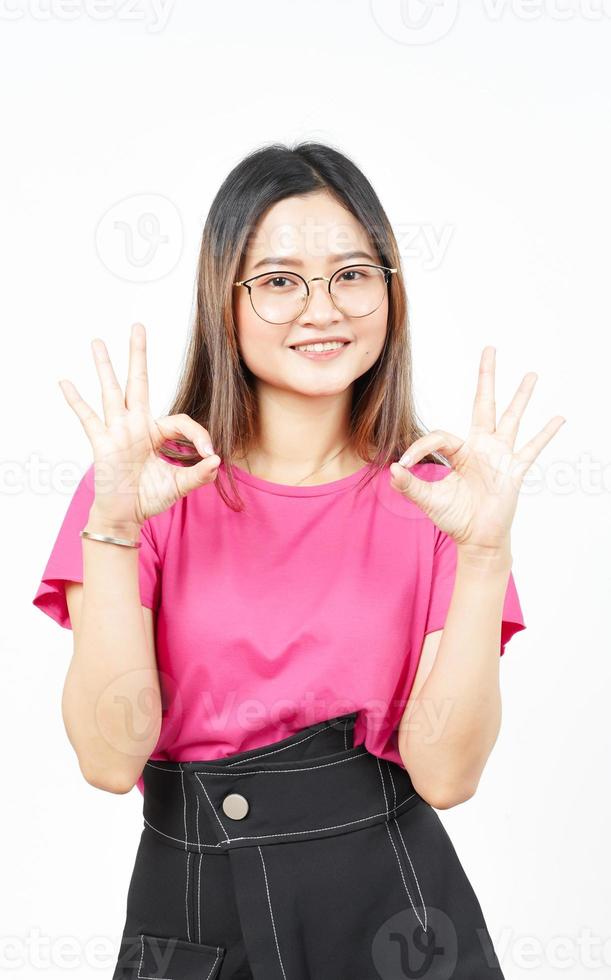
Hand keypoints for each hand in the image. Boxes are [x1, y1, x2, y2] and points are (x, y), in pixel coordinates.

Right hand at [59, 322, 220, 526]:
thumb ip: (198, 474)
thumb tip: (216, 461)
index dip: (198, 434)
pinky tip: (65, 382)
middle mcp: (136, 426)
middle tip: (138, 326)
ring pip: (112, 392)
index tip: (209, 453)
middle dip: (138, 355)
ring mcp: (117, 432)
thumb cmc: (149, 498)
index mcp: (156, 433)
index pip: (180, 421)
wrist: (125, 517)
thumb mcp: (179, 486)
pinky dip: (76, 401)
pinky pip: (88, 418)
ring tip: (97, 341)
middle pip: (139, 383)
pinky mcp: (102, 443)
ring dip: (105, 367)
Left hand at [389, 346, 565, 554]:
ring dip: (521, 396)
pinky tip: (559, 418)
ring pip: (511, 419)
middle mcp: (482, 448)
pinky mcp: (514, 471)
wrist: (476, 540)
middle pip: (484, 404)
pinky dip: (545, 434)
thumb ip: (410, 485)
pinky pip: (531, 449)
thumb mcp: (428, 500)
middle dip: (486, 377)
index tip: (405, 464)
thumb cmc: (454, 518)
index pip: (440, 436)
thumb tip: (393, 470)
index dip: (420, 447)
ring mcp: (500, 457)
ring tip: (531, 374)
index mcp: (459, 452)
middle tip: (490, 349)